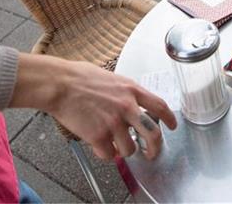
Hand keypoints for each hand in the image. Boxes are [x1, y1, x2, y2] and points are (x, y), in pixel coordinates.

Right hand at [10, 54, 176, 160]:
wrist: (60, 84)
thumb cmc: (78, 77)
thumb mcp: (110, 77)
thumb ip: (123, 92)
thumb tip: (129, 103)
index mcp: (131, 90)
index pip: (159, 106)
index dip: (169, 119)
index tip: (172, 126)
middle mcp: (126, 107)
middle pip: (153, 134)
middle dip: (154, 148)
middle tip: (150, 153)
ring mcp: (114, 123)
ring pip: (129, 149)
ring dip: (123, 150)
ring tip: (113, 144)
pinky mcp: (99, 136)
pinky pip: (108, 154)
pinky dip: (104, 153)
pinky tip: (98, 145)